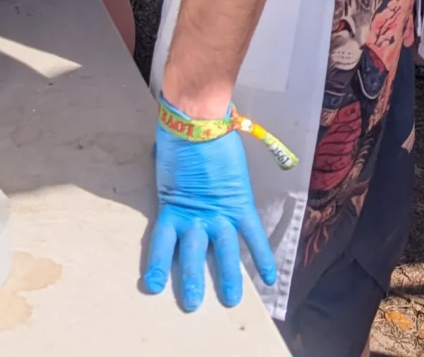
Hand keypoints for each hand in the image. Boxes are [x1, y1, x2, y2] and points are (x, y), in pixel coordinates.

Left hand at [142, 112, 276, 311]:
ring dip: (227, 276)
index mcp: (172, 207)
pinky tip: (269, 277)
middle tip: (192, 304)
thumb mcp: (165, 162)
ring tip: (230, 299)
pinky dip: (262, 254)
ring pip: (222, 251)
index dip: (159, 266)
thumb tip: (159, 164)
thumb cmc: (178, 133)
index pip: (164, 245)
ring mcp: (218, 211)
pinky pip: (252, 232)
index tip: (154, 286)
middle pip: (192, 255)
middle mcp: (194, 216)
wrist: (196, 119)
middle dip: (192, 280)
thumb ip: (168, 178)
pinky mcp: (238, 202)